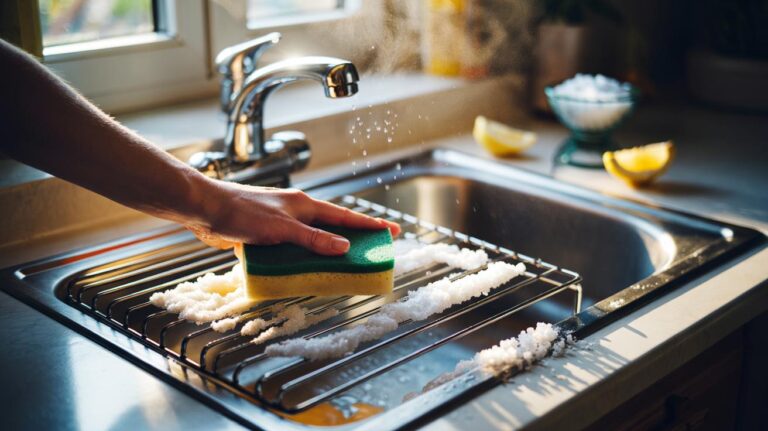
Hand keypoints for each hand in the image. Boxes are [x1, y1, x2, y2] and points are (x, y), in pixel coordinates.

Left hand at [186, 181, 400, 255]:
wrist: (205, 209)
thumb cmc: (241, 212)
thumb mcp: (282, 229)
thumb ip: (313, 239)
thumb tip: (343, 247)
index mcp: (304, 205)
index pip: (344, 217)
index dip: (368, 226)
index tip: (391, 231)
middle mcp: (296, 212)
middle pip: (331, 228)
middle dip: (351, 240)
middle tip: (371, 253)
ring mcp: (280, 223)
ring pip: (311, 240)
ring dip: (325, 253)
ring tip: (342, 268)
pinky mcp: (266, 234)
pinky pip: (292, 248)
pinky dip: (301, 259)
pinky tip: (303, 272)